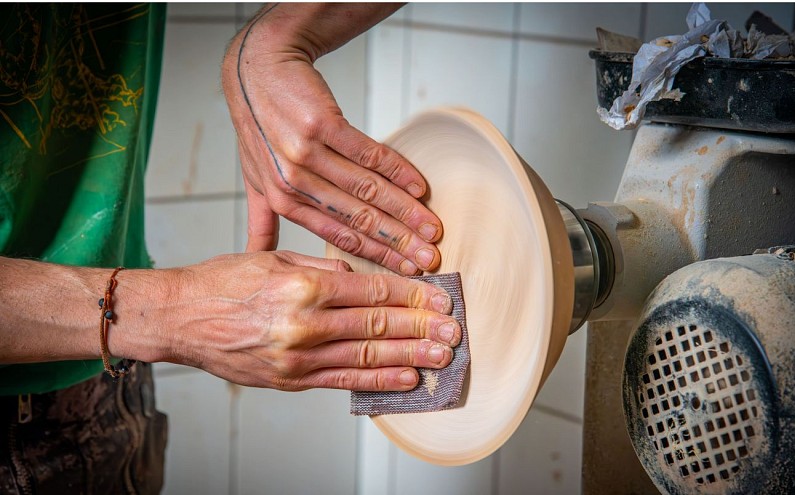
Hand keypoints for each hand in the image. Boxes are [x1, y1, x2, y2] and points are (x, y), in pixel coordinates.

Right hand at [171, 251, 460, 390]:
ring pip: (368, 357)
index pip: (374, 291)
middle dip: (422, 328)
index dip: (413, 296)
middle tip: (454, 330)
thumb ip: (324, 268)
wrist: (179, 319)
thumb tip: (365, 277)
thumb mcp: (274, 258)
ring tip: (442, 356)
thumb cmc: (222, 283)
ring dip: (411, 357)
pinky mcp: (291, 380)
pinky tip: (407, 378)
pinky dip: (379, 381)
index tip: (439, 298)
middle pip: (379, 325)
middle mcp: (306, 324)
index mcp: (304, 285)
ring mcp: (299, 357)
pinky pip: (343, 382)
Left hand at [222, 5, 442, 274]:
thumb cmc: (260, 128)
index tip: (406, 272)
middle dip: (399, 243)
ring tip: (432, 228)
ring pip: (368, 190)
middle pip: (358, 219)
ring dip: (405, 211)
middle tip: (431, 259)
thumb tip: (256, 258)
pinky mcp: (322, 124)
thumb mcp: (255, 180)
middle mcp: (294, 182)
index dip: (376, 256)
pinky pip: (368, 154)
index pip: (338, 238)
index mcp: (283, 202)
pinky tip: (419, 186)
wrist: (257, 71)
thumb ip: (262, 223)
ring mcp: (307, 153)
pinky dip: (398, 170)